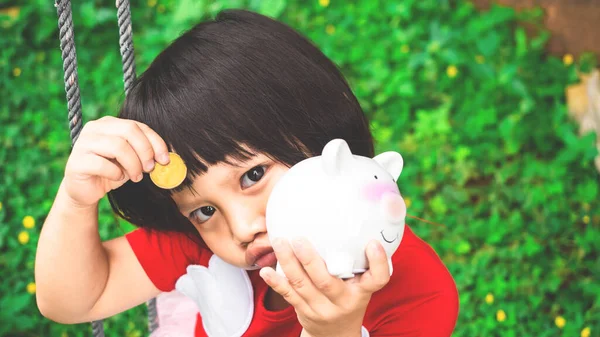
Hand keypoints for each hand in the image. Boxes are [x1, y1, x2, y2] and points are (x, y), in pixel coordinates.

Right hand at [63, 116, 169, 207]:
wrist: (86, 190)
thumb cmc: (112, 171)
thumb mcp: (133, 159)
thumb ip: (146, 153)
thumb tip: (168, 156)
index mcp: (109, 123)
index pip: (137, 125)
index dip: (155, 142)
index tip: (165, 160)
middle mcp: (94, 128)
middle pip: (129, 131)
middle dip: (145, 151)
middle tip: (150, 169)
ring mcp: (83, 143)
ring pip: (117, 146)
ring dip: (133, 164)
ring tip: (136, 177)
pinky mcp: (76, 161)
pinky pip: (102, 164)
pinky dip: (116, 173)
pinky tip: (117, 178)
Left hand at [259, 238, 390, 336]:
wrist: (336, 333)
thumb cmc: (349, 297)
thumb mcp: (361, 283)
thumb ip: (359, 261)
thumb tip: (355, 219)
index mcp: (362, 291)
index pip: (377, 279)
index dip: (378, 262)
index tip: (372, 243)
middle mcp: (343, 301)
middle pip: (326, 282)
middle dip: (310, 260)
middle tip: (298, 239)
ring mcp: (321, 308)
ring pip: (301, 285)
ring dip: (288, 263)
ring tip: (280, 242)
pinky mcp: (304, 311)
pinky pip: (288, 295)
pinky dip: (275, 282)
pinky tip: (265, 270)